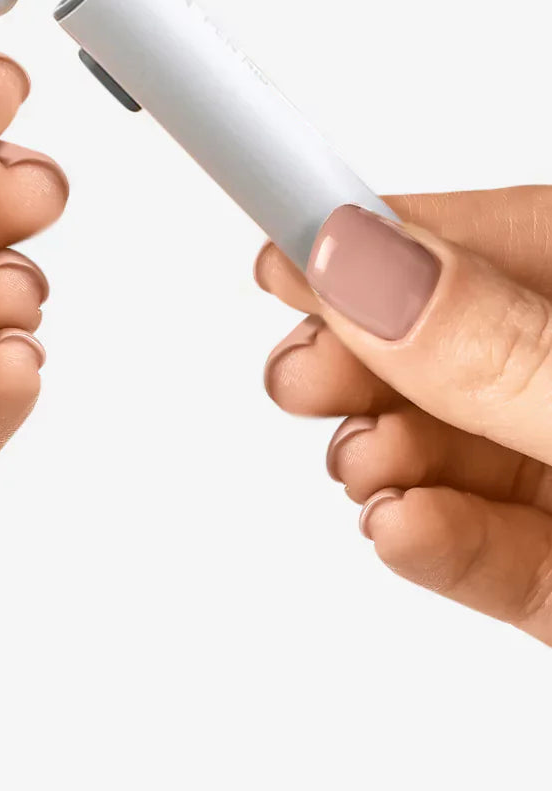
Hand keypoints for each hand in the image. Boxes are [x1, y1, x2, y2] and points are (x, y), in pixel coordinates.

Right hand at [258, 188, 551, 645]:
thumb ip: (499, 354)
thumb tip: (362, 262)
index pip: (500, 237)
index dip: (390, 236)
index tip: (289, 240)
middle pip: (460, 344)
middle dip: (368, 357)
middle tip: (302, 375)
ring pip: (463, 449)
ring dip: (392, 458)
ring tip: (367, 472)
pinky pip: (496, 554)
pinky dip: (436, 543)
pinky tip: (399, 531)